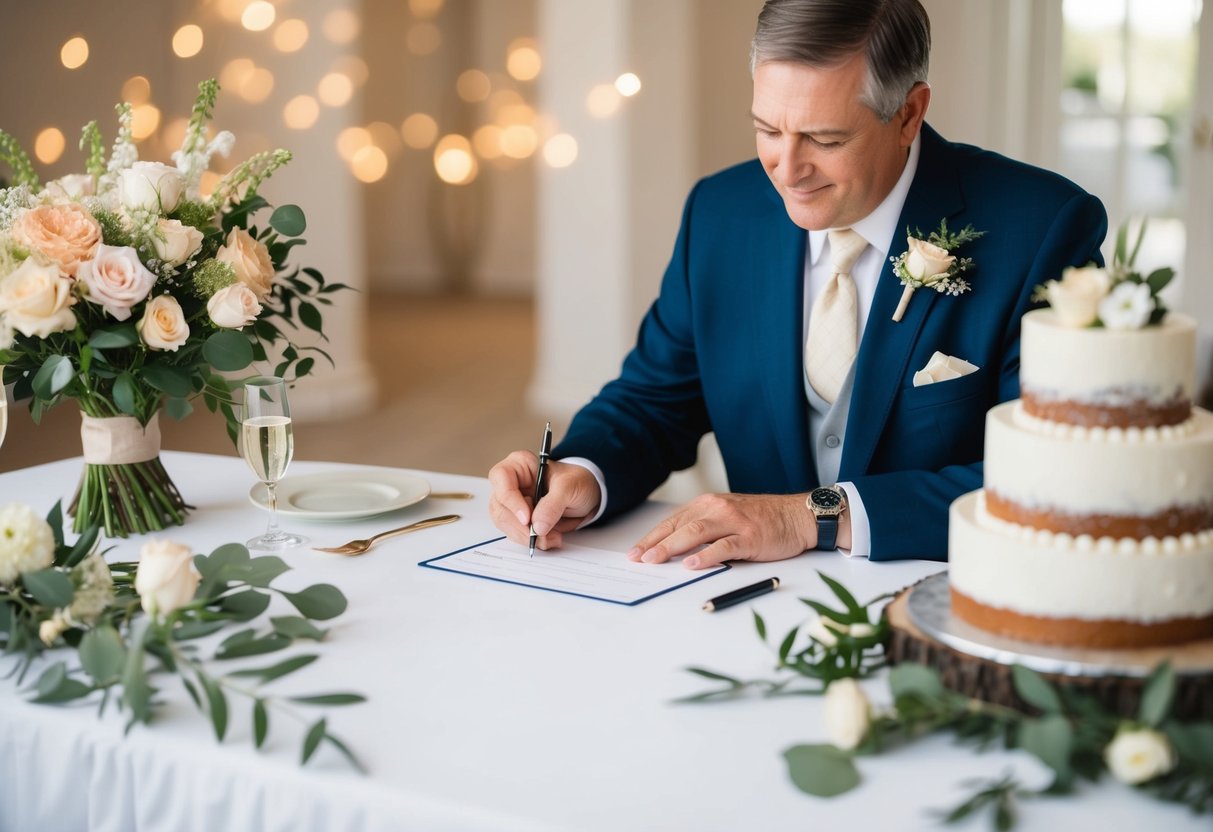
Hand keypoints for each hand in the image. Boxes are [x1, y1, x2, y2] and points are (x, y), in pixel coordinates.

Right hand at [487, 452, 601, 550]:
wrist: (585, 495)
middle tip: (542, 535)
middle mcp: (510, 482)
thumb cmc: (576, 481)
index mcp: (519, 464)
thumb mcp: (570, 486)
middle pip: (500, 505)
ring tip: (551, 537)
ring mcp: (511, 502)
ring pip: (504, 523)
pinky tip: (547, 538)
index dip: (511, 500)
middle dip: (521, 526)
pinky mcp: (516, 518)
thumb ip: (553, 504)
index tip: (527, 519)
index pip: (501, 477)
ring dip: (526, 536)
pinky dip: (530, 540)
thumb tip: (537, 526)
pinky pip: (514, 533)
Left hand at [627, 492, 819, 569]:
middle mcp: (717, 509)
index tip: (635, 552)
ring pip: (696, 533)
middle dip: (655, 544)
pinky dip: (706, 556)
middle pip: (679, 526)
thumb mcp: (727, 517)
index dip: (651, 537)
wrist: (797, 516)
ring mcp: (734, 521)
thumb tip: (674, 551)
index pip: (672, 522)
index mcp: (708, 505)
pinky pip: (724, 546)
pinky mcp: (749, 536)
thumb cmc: (762, 520)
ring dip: (672, 547)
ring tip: (656, 560)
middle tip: (638, 559)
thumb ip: (704, 529)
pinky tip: (692, 564)